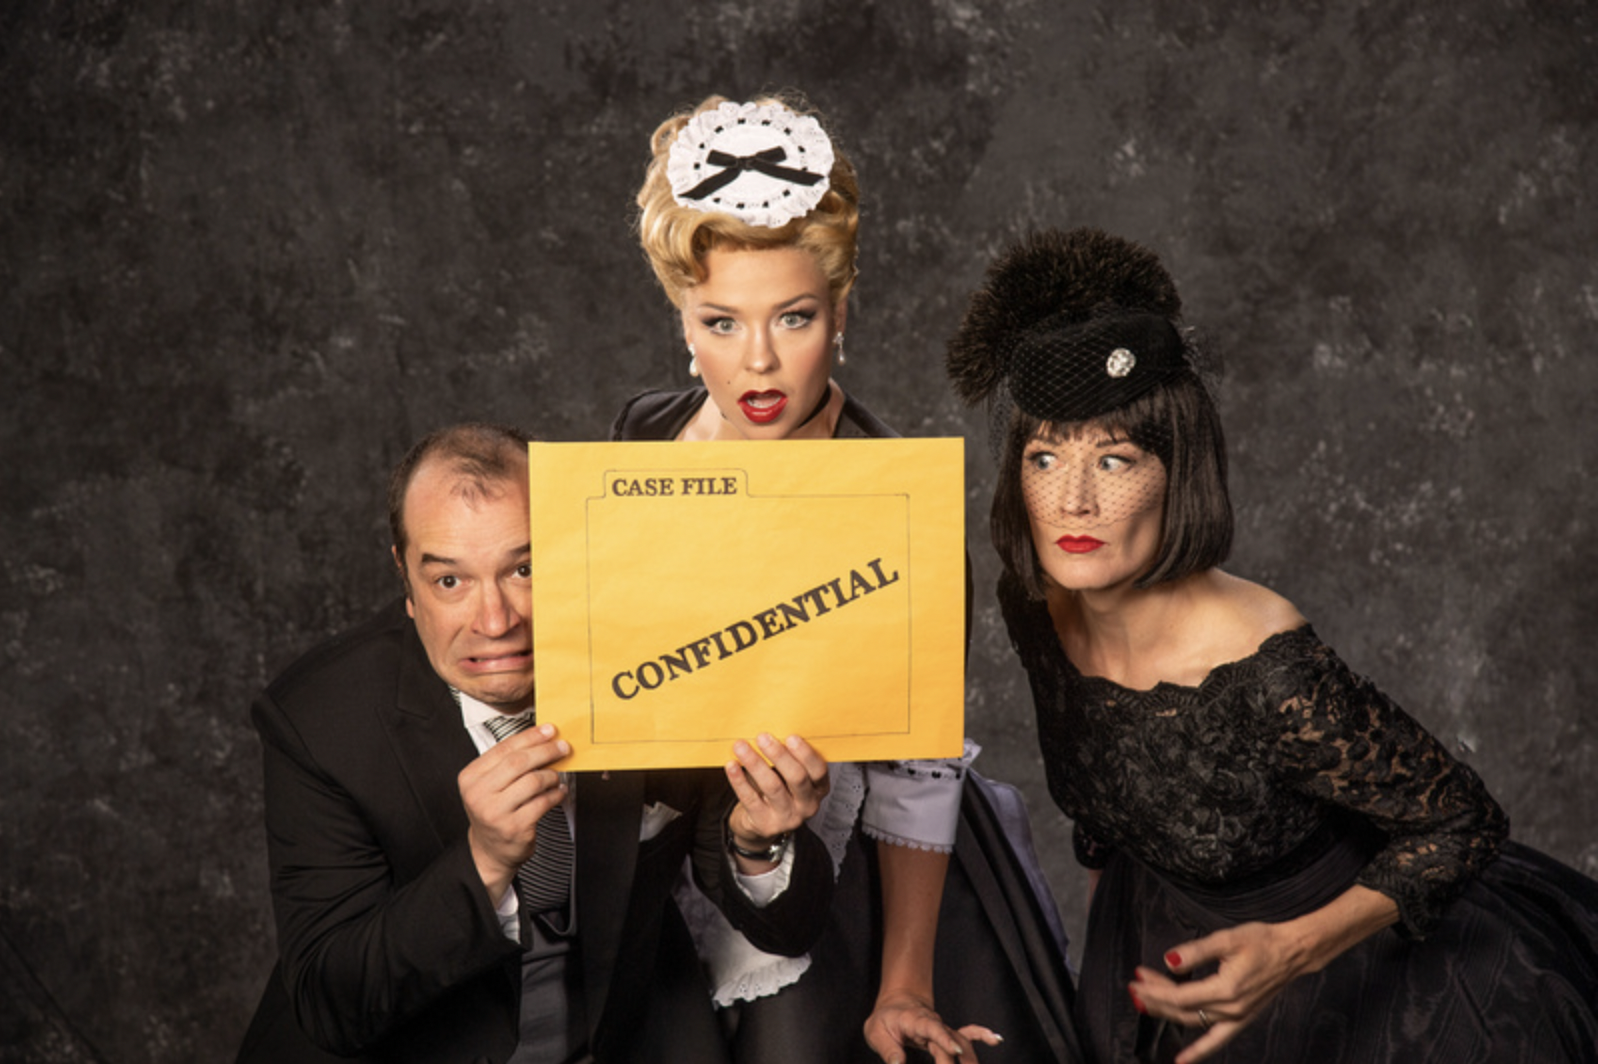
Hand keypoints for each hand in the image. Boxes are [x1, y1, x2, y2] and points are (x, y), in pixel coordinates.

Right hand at [458, 722, 568, 900]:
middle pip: (518, 762)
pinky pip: (542, 802)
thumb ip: (509, 763)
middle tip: (562, 747)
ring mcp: (495, 812)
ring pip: (533, 781)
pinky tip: (558, 791)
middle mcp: (479, 794)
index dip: (530, 737)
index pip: (504, 749)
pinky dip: (555, 794)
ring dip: (551, 775)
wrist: (490, 850)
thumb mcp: (490, 785)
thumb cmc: (495, 811)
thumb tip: (543, 739)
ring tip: (556, 775)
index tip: (549, 730)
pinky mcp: (514, 827)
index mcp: (471, 777)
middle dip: (545, 751)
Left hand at [725, 733, 828, 847]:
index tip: (791, 736)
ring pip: (772, 787)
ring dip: (755, 763)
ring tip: (741, 746)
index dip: (805, 754)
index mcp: (818, 788)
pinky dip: (739, 780)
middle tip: (762, 737)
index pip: (818, 770)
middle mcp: (807, 805)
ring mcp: (787, 817)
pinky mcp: (765, 824)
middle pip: (797, 778)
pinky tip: (732, 765)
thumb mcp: (788, 775)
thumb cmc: (778, 789)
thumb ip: (787, 758)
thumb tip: (771, 727)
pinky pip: (750, 799)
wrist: (761, 823)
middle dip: (779, 755)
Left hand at [864, 989, 1001, 1063]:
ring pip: (962, 1042)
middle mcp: (934, 1023)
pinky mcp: (948, 1035)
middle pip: (950, 1042)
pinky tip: (996, 1040)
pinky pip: (968, 1035)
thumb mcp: (876, 1032)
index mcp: (915, 1020)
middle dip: (955, 1062)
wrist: (897, 1003)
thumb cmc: (885, 1019)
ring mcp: (943, 1029)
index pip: (932, 1028)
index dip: (943, 1039)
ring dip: (970, 1060)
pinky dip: (982, 1036)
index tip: (954, 1049)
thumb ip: (888, 1049)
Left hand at [1128, 922, 1304, 1063]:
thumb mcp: (1226, 939)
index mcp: (1226, 989)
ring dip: (1167, 1015)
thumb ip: (1196, 951)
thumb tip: (1169, 960)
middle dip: (1155, 999)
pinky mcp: (1241, 1019)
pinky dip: (1198, 1051)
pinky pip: (1216, 1040)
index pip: (1180, 995)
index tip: (1137, 978)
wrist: (1292, 953)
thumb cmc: (1262, 942)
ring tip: (1144, 1005)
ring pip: (1193, 1021)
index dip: (1155, 988)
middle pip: (1182, 1009)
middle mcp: (1231, 1009)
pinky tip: (1182, 1060)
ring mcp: (1237, 1017)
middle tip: (1134, 987)